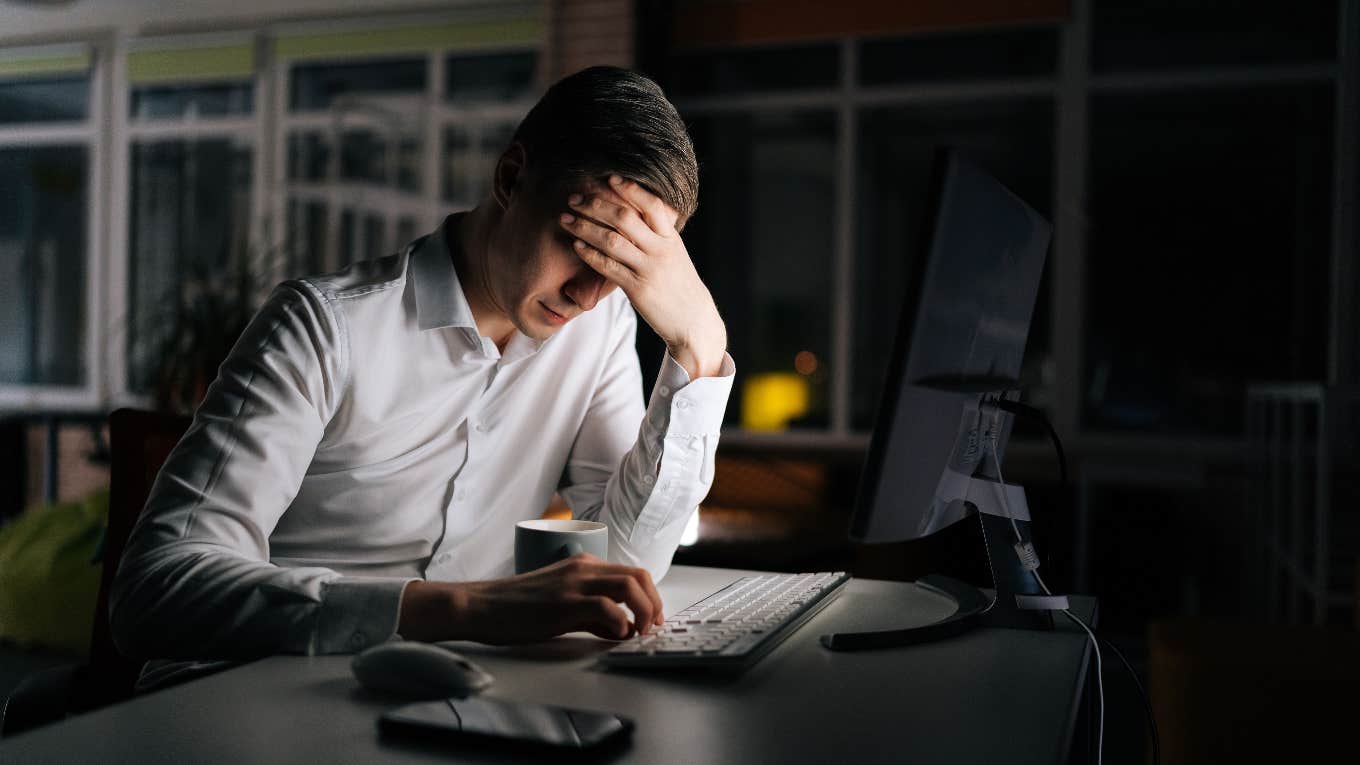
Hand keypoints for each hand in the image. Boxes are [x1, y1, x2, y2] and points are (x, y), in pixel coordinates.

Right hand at [397, 554, 664, 643]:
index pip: (632, 572)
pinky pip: (606, 609)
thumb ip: (591, 611)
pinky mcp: (563, 603)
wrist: (481, 605)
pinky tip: (615, 636)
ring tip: (639, 633)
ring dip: (643, 612)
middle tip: (653, 627)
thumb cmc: (515, 606)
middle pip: (638, 576)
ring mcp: (573, 583)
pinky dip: (620, 623)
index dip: (651, 596)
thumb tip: (620, 627)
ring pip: (629, 587)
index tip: (652, 618)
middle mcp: (583, 568)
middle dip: (654, 603)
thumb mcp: (560, 602)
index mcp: (583, 564)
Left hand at [559, 175, 727, 378]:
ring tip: (566, 219)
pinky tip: (576, 245)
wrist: (693, 321)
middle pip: (625, 219)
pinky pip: (609, 267)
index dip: (630, 189)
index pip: (651, 205)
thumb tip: (638, 213)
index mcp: (671, 238)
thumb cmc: (680, 285)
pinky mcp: (638, 289)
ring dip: (585, 227)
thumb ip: (658, 235)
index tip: (609, 179)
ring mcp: (649, 269)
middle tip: (574, 198)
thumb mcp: (675, 254)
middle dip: (596, 205)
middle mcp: (661, 250)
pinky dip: (590, 254)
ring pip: (612, 241)